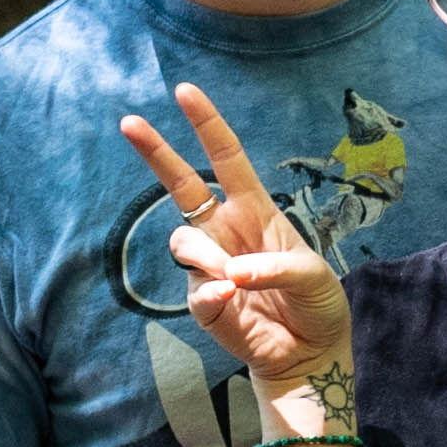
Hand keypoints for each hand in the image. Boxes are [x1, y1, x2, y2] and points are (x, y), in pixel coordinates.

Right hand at [114, 84, 354, 413]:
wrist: (310, 353)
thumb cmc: (316, 303)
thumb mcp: (314, 278)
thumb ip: (276, 267)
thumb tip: (231, 274)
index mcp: (255, 211)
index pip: (226, 159)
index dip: (207, 125)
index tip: (185, 92)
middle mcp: (226, 231)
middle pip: (181, 184)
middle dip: (156, 152)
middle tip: (129, 122)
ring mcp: (211, 267)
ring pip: (183, 241)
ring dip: (206, 256)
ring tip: (234, 280)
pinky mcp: (204, 304)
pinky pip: (195, 291)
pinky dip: (211, 295)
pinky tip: (229, 301)